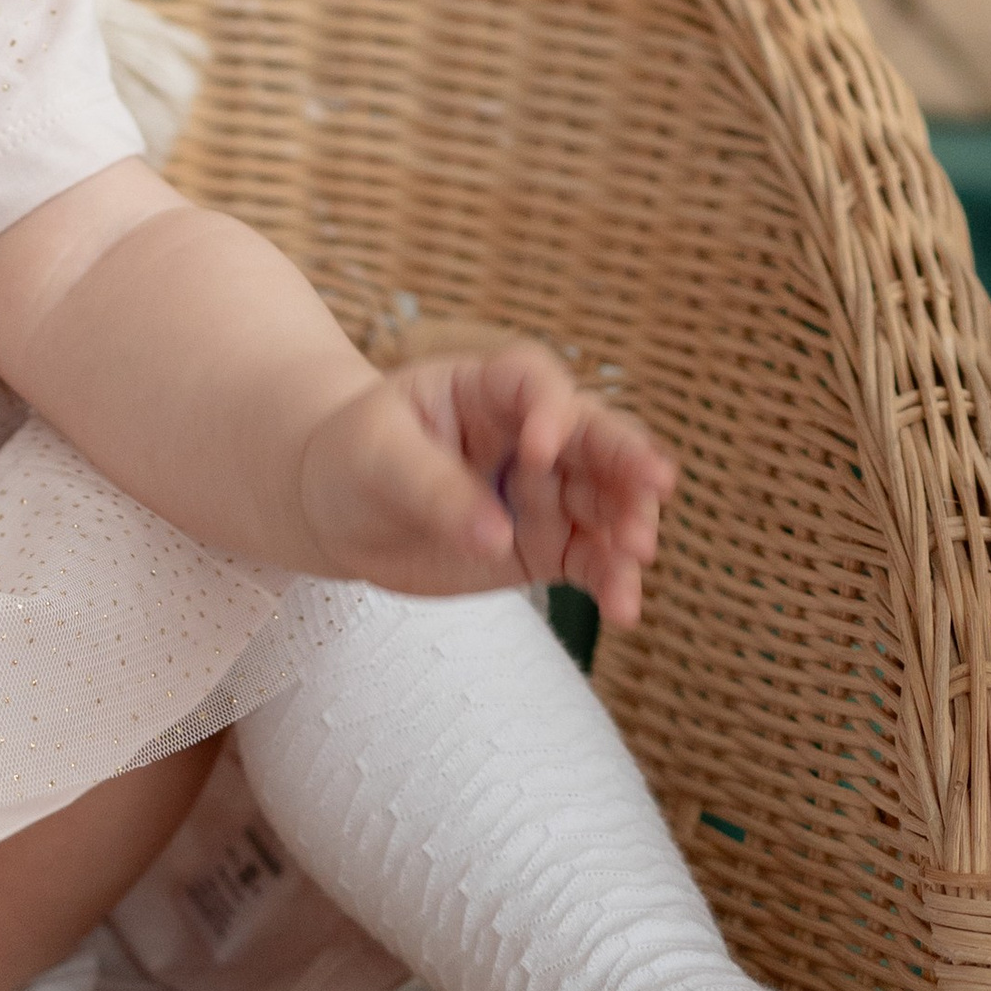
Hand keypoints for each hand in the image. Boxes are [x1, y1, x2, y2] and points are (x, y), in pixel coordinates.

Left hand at [296, 344, 671, 627]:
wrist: (337, 510)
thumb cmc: (353, 458)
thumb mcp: (377, 457)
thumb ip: (434, 488)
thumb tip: (497, 537)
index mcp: (486, 389)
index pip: (534, 383)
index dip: (550, 409)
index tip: (540, 450)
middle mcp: (530, 434)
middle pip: (592, 437)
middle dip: (626, 460)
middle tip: (654, 487)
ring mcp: (544, 492)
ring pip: (604, 501)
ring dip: (628, 524)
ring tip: (638, 555)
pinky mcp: (544, 546)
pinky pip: (589, 560)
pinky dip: (611, 580)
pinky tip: (624, 608)